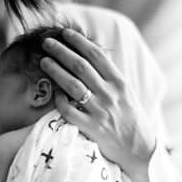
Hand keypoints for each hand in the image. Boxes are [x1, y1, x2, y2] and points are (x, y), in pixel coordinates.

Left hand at [39, 29, 155, 181]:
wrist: (139, 148)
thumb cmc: (128, 117)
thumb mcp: (125, 93)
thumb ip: (109, 77)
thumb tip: (90, 55)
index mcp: (119, 82)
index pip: (97, 56)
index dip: (79, 42)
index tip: (65, 33)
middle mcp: (110, 94)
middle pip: (81, 67)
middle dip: (61, 51)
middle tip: (46, 42)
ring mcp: (100, 110)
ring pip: (73, 86)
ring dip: (56, 71)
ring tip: (43, 61)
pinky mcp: (91, 128)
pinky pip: (70, 111)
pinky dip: (60, 100)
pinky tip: (53, 93)